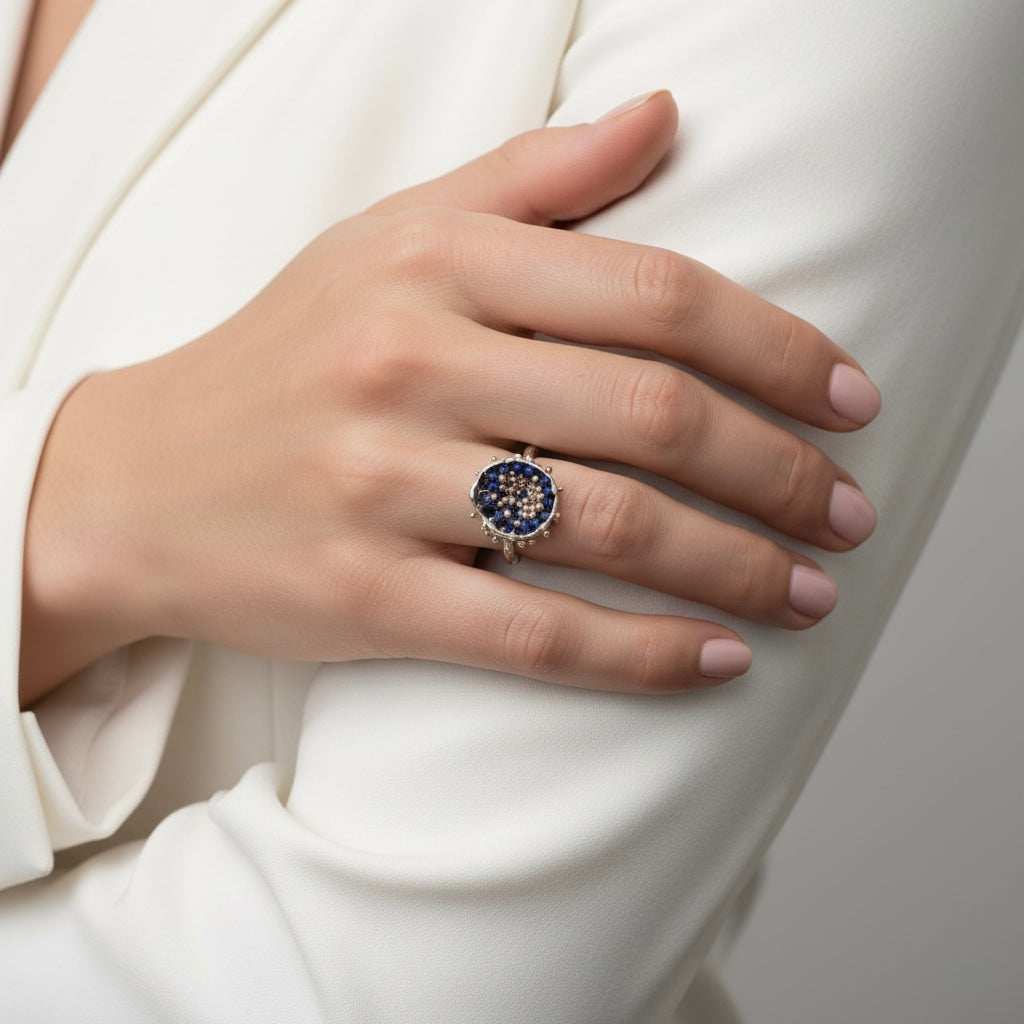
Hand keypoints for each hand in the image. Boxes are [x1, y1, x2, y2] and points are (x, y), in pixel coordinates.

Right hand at [20, 91, 878, 701]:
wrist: (139, 482)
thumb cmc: (285, 355)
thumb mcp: (389, 237)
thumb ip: (533, 179)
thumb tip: (663, 121)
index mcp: (435, 264)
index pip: (656, 295)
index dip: (778, 350)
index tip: (849, 400)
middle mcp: (411, 362)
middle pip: (653, 414)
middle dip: (779, 471)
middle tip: (846, 510)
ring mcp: (384, 484)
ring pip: (609, 530)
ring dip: (735, 569)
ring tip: (806, 593)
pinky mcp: (367, 594)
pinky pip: (535, 631)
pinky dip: (642, 654)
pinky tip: (715, 662)